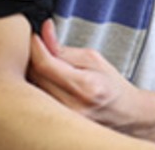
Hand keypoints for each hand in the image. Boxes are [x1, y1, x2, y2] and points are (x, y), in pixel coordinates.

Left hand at [27, 19, 154, 142]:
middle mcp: (71, 105)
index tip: (34, 36)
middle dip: (33, 58)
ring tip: (47, 67)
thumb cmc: (111, 85)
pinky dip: (36, 88)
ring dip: (33, 74)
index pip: (45, 64)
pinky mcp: (56, 123)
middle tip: (40, 49)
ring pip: (31, 90)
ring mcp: (62, 118)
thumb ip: (64, 49)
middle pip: (33, 77)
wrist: (123, 112)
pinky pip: (36, 101)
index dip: (35, 47)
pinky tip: (47, 83)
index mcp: (85, 86)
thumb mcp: (93, 59)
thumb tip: (44, 32)